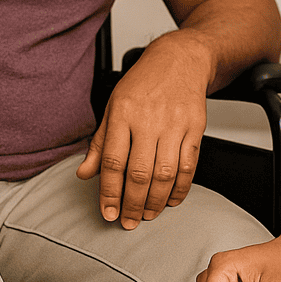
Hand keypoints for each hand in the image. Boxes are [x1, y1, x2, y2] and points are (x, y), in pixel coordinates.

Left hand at [76, 33, 211, 228]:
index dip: (109, 193)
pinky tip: (172, 200)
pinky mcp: (195, 128)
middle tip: (128, 222)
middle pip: (139, 173)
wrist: (181, 59)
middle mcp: (148, 120)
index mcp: (122, 114)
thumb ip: (101, 143)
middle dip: (132, 204)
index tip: (108, 213)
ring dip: (156, 201)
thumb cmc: (144, 84)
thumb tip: (84, 174)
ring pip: (165, 173)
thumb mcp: (114, 106)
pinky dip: (181, 188)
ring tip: (147, 214)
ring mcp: (174, 124)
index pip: (113, 162)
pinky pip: (189, 165)